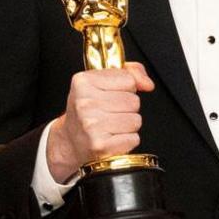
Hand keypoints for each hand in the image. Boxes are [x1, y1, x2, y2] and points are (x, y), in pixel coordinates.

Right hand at [46, 62, 154, 179]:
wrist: (71, 142)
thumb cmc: (88, 111)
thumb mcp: (101, 82)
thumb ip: (130, 73)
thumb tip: (148, 84)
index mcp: (83, 82)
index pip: (129, 80)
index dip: (125, 89)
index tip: (110, 94)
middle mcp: (85, 103)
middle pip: (134, 101)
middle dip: (127, 108)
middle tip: (109, 113)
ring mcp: (92, 125)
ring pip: (135, 120)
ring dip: (128, 125)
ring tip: (110, 126)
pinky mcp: (101, 146)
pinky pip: (133, 138)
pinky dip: (127, 140)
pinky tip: (111, 138)